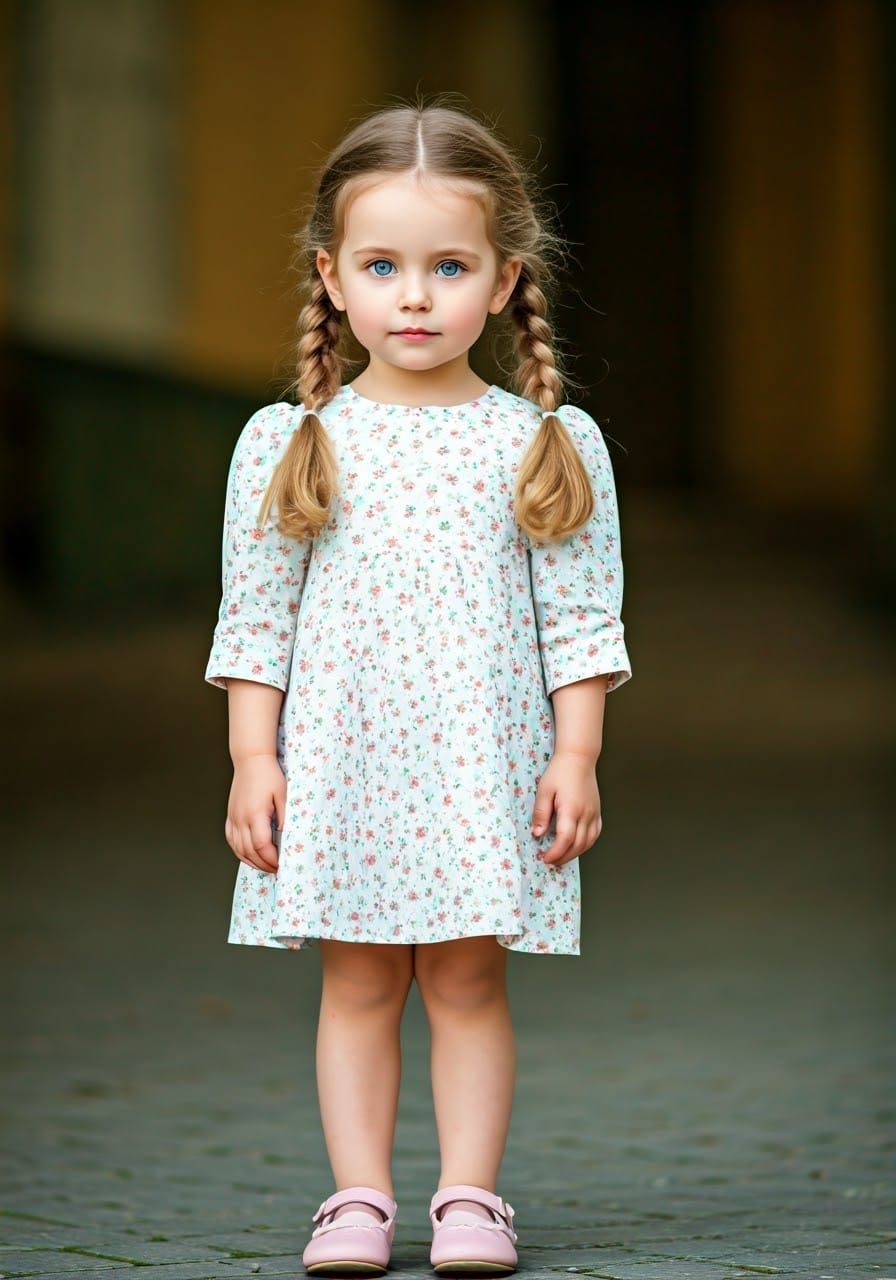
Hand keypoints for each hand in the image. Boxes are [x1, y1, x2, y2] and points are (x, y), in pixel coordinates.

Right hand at [224, 752, 285, 871]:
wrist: (251, 760)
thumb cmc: (269, 775)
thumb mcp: (283, 794)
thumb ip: (285, 816)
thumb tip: (286, 837)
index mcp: (255, 814)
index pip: (262, 845)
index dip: (271, 859)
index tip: (282, 864)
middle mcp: (240, 818)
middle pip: (249, 851)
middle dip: (264, 864)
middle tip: (277, 870)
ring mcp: (233, 818)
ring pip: (238, 849)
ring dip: (251, 862)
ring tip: (265, 867)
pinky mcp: (230, 816)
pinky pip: (231, 840)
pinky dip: (240, 852)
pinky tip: (248, 856)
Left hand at [531, 751, 602, 867]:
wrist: (578, 758)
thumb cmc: (559, 772)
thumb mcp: (544, 790)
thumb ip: (541, 813)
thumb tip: (538, 834)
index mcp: (571, 809)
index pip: (565, 839)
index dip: (555, 853)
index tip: (545, 858)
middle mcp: (586, 813)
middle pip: (578, 845)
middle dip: (563, 857)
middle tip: (550, 861)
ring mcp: (594, 813)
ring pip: (588, 842)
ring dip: (575, 854)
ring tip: (561, 857)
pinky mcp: (597, 812)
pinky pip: (595, 834)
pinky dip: (587, 844)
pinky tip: (577, 846)